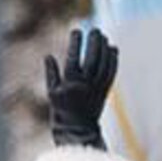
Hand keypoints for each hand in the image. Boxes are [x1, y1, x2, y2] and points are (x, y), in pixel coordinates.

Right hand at [44, 27, 117, 149]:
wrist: (77, 130)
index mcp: (70, 83)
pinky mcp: (105, 91)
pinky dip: (113, 60)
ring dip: (105, 48)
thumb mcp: (52, 94)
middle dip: (94, 43)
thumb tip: (48, 56)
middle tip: (95, 30)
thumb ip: (51, 74)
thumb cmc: (61, 112)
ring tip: (103, 36)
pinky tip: (112, 49)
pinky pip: (111, 72)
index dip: (76, 43)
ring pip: (104, 64)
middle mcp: (86, 84)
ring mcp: (97, 87)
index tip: (76, 31)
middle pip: (93, 58)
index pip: (73, 58)